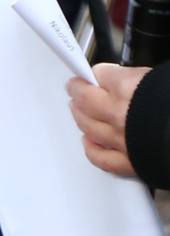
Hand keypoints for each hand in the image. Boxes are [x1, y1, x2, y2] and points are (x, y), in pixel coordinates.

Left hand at [69, 63, 145, 178]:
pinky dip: (91, 149)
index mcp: (130, 87)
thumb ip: (146, 81)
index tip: (96, 73)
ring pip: (87, 125)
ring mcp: (122, 139)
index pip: (101, 74)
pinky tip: (89, 143)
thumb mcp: (164, 81)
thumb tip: (137, 82)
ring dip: (79, 115)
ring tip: (77, 109)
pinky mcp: (130, 162)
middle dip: (78, 90)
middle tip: (75, 87)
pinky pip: (101, 158)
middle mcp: (120, 113)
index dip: (99, 73)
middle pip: (85, 98)